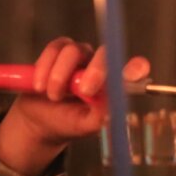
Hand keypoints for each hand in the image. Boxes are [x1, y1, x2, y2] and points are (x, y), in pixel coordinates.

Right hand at [0, 37, 149, 175]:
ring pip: (73, 51)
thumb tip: (110, 110)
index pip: (133, 70)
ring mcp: (79, 55)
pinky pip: (54, 49)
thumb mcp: (85, 126)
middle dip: (97, 71)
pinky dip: (45, 68)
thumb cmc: (68, 122)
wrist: (40, 121)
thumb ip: (100, 118)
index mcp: (113, 84)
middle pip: (105, 54)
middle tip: (86, 91)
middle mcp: (99, 65)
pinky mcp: (58, 51)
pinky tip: (40, 87)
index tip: (132, 75)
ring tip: (53, 96)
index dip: (135, 68)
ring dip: (60, 75)